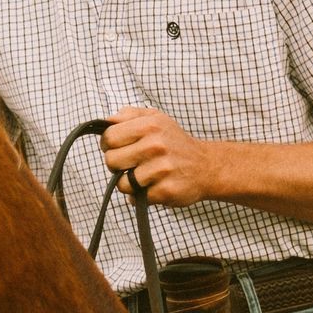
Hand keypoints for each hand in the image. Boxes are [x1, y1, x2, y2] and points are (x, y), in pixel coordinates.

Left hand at [101, 109, 226, 207]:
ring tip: (144, 176)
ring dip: (129, 183)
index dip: (108, 145)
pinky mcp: (166, 190)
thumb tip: (106, 121)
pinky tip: (154, 186)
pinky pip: (137, 198)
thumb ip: (129, 115)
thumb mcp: (156, 118)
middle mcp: (156, 145)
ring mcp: (162, 169)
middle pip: (111, 161)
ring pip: (122, 183)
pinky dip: (142, 195)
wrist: (206, 166)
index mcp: (150, 125)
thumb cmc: (174, 142)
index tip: (117, 148)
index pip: (109, 138)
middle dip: (117, 165)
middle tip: (131, 163)